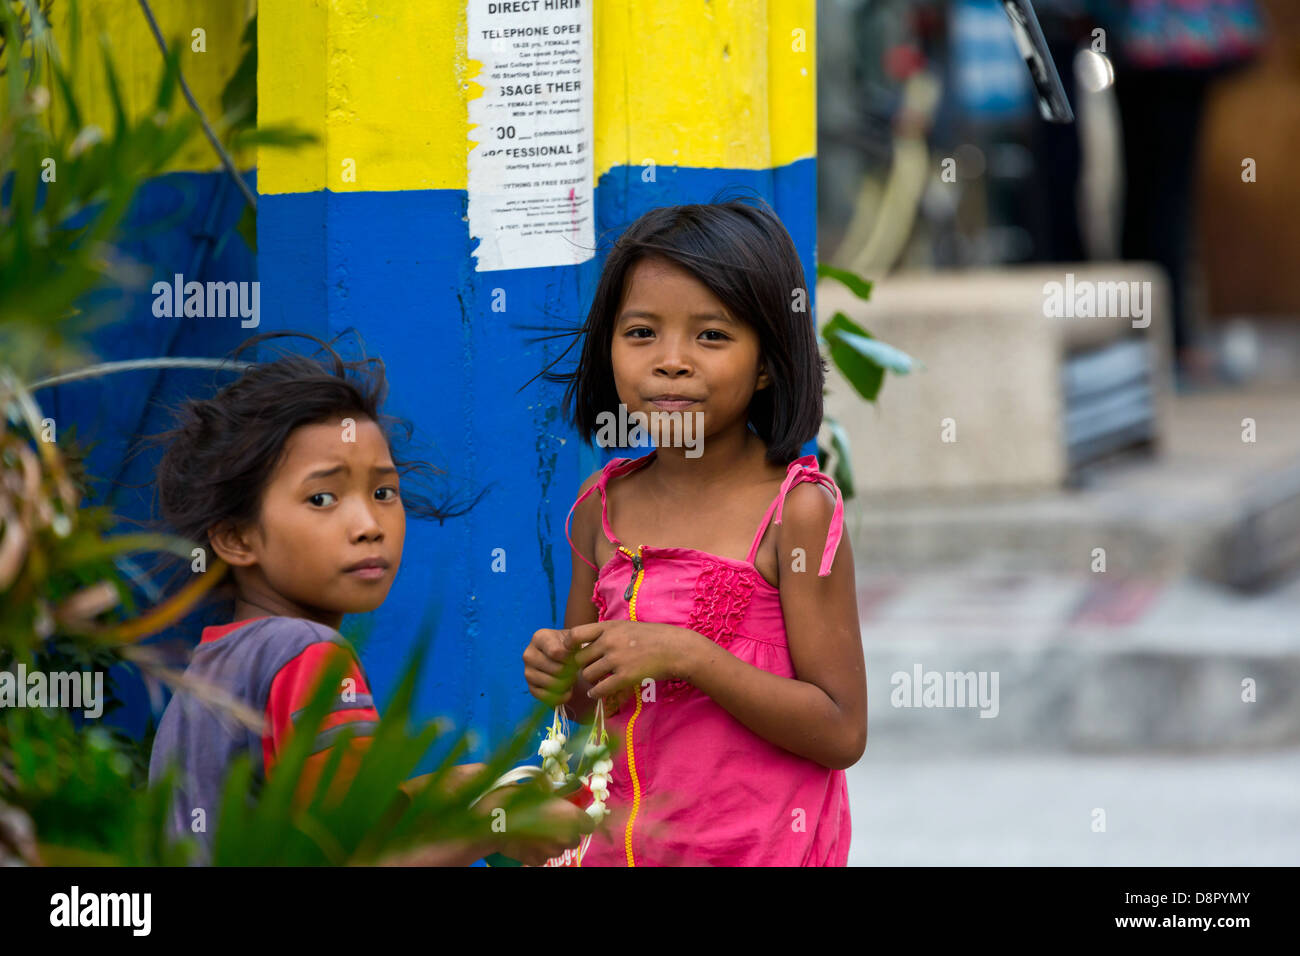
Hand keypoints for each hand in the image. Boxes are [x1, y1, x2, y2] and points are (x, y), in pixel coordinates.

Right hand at [495, 792, 596, 866]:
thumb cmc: (516, 798)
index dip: (580, 821)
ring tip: (536, 833)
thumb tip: (556, 796)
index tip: (571, 817)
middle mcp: (565, 837)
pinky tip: (527, 842)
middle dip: (566, 833)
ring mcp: (551, 852)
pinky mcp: (536, 861)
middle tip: (552, 824)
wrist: (493, 820)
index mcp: (570, 816)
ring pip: (559, 849)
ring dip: (552, 843)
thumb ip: (553, 797)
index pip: (588, 824)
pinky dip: (538, 851)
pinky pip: (543, 857)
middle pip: (574, 839)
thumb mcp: (537, 789)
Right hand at [523, 627, 576, 703]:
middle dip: (571, 672)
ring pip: (551, 684)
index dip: (571, 658)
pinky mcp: (530, 687)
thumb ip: (574, 642)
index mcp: (539, 637)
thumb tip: (572, 652)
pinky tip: (567, 691)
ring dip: (566, 684)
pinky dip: (559, 697)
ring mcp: (527, 671)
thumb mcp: (573, 638)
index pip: (556, 652)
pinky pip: (545, 696)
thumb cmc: (568, 645)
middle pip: (556, 670)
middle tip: (576, 670)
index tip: (577, 657)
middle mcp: (529, 654)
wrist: (561, 654)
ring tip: (572, 678)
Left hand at [565, 620, 700, 703]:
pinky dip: (596, 694)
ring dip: (591, 680)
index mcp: (608, 627)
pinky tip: (598, 693)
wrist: (675, 648)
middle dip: (583, 666)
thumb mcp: (626, 626)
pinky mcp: (625, 677)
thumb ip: (606, 633)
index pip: (575, 634)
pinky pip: (599, 689)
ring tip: (598, 681)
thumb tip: (585, 644)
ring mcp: (616, 659)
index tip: (571, 653)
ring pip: (587, 675)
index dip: (569, 646)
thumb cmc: (652, 637)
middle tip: (590, 671)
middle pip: (579, 659)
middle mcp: (609, 642)